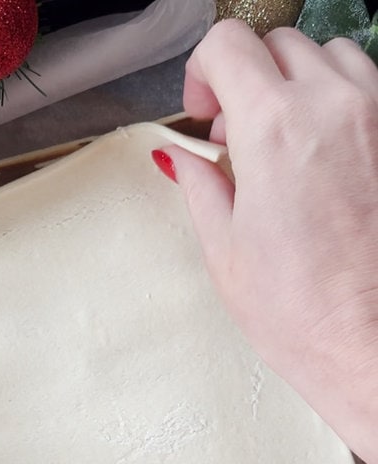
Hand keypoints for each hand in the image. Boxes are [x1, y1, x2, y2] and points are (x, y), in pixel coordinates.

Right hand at [156, 20, 377, 463]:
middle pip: (276, 44)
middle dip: (245, 78)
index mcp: (274, 131)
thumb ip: (200, 185)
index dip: (202, 73)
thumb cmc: (302, 312)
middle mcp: (332, 109)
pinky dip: (335, 99)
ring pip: (327, 54)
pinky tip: (319, 149)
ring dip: (294, 82)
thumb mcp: (224, 249)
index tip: (202, 113)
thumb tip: (181, 156)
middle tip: (232, 133)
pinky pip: (365, 83)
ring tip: (279, 139)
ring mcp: (375, 117)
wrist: (367, 343)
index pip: (228, 45)